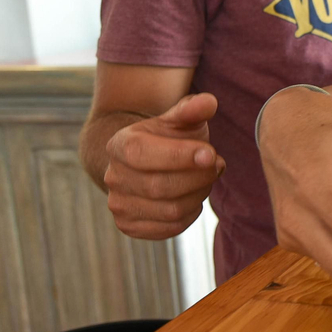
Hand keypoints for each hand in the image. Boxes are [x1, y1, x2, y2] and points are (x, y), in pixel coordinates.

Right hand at [104, 93, 222, 238]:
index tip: (211, 154)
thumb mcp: (180, 119)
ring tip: (207, 179)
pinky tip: (194, 196)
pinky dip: (191, 214)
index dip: (179, 156)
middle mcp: (113, 176)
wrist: (147, 162)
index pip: (142, 153)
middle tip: (218, 165)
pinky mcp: (129, 226)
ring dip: (199, 195)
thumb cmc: (169, 137)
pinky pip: (170, 228)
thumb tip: (209, 102)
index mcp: (120, 145)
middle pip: (160, 186)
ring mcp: (119, 204)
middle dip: (198, 177)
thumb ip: (193, 109)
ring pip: (169, 210)